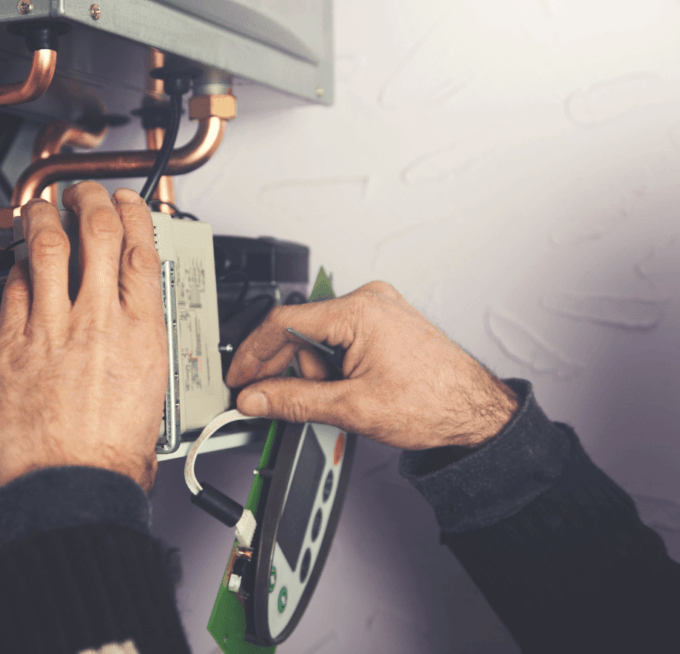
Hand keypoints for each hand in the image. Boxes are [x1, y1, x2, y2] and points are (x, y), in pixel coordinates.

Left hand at [0, 182, 168, 495]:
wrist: (64, 492)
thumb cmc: (107, 465)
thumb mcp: (151, 406)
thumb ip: (138, 366)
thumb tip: (132, 359)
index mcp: (141, 333)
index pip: (140, 250)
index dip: (132, 214)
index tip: (125, 203)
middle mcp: (98, 321)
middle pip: (96, 232)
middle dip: (88, 200)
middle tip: (81, 194)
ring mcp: (50, 328)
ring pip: (46, 246)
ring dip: (42, 217)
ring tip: (38, 208)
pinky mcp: (9, 344)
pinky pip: (10, 289)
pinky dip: (13, 271)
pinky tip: (12, 268)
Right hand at [225, 281, 517, 449]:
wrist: (476, 414)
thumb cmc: (434, 403)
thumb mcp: (351, 408)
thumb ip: (293, 401)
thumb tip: (255, 398)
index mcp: (359, 310)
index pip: (283, 321)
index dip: (253, 354)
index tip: (238, 377)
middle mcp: (369, 300)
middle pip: (300, 330)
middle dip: (293, 371)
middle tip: (290, 403)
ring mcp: (378, 309)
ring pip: (318, 339)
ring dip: (317, 373)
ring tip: (344, 399)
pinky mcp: (384, 322)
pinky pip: (339, 339)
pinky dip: (334, 367)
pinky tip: (350, 389)